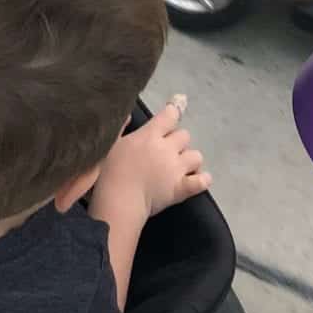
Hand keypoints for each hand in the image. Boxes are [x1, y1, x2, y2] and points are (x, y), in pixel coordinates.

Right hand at [93, 97, 210, 219]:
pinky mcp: (181, 188)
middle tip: (166, 150)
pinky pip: (202, 181)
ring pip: (196, 156)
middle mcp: (167, 149)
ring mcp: (176, 169)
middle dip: (177, 140)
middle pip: (184, 135)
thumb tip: (130, 114)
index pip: (170, 115)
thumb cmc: (109, 171)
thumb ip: (121, 126)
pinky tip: (198, 180)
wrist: (118, 200)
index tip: (172, 114)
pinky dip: (202, 180)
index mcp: (149, 135)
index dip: (172, 113)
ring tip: (181, 166)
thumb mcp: (110, 143)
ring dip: (190, 159)